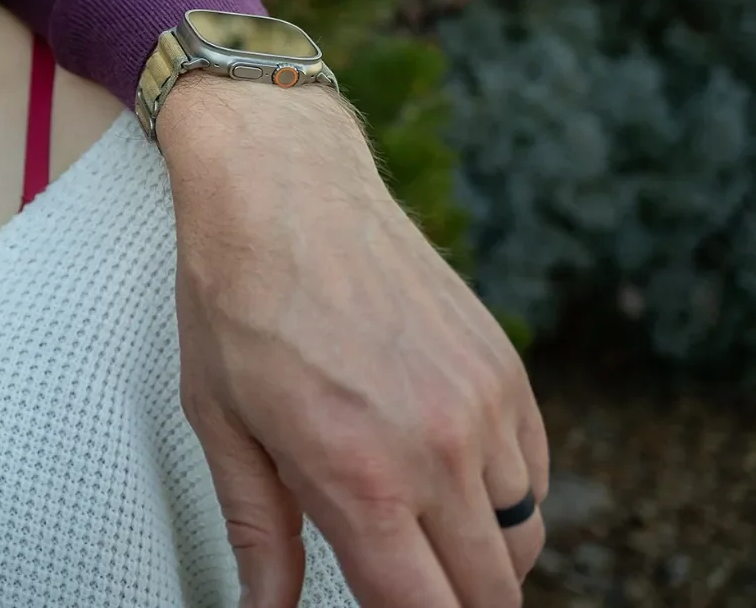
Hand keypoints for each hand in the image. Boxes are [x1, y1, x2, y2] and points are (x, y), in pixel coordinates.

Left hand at [156, 74, 546, 607]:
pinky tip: (446, 480)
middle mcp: (436, 449)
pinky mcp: (505, 369)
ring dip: (480, 556)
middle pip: (492, 593)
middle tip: (400, 580)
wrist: (282, 187)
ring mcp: (482, 406)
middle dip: (451, 603)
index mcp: (359, 476)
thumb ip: (258, 533)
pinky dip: (505, 498)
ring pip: (521, 538)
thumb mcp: (221, 425)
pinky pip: (534, 475)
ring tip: (417, 533)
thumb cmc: (238, 300)